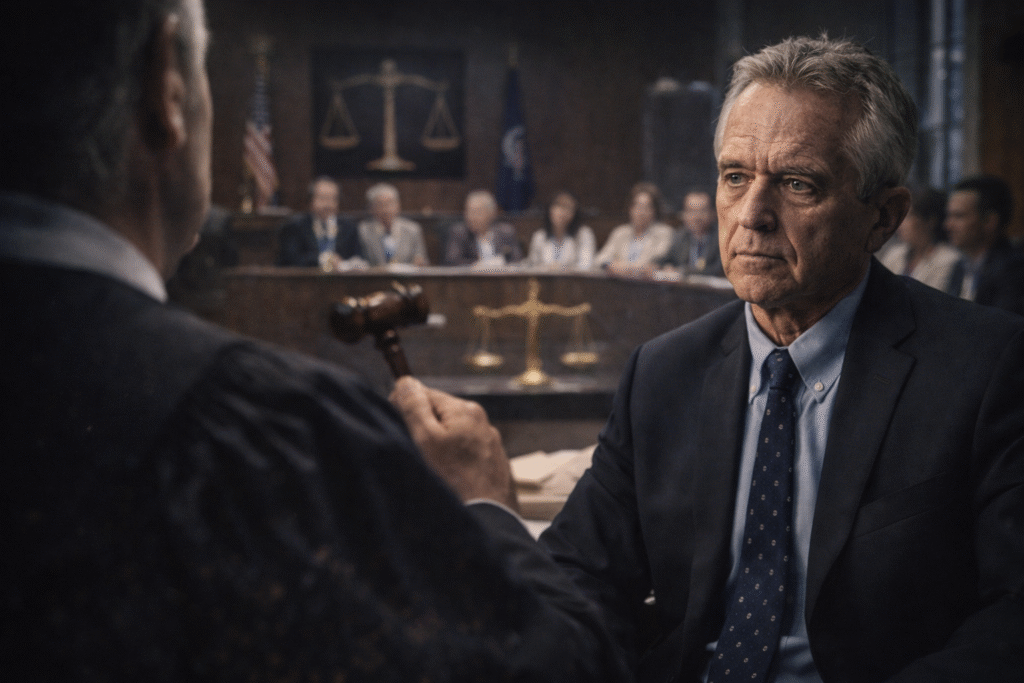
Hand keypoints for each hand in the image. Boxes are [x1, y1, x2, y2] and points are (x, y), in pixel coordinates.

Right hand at [389, 376, 517, 510]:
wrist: (487, 521)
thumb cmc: (452, 480)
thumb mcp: (424, 439)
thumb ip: (414, 406)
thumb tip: (406, 383)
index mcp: (465, 409)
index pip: (424, 393)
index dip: (405, 409)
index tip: (399, 430)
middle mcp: (483, 423)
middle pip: (439, 416)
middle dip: (424, 432)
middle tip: (417, 456)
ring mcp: (491, 446)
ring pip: (453, 439)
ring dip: (439, 451)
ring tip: (434, 474)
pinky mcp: (494, 468)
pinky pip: (466, 459)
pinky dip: (455, 466)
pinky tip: (450, 483)